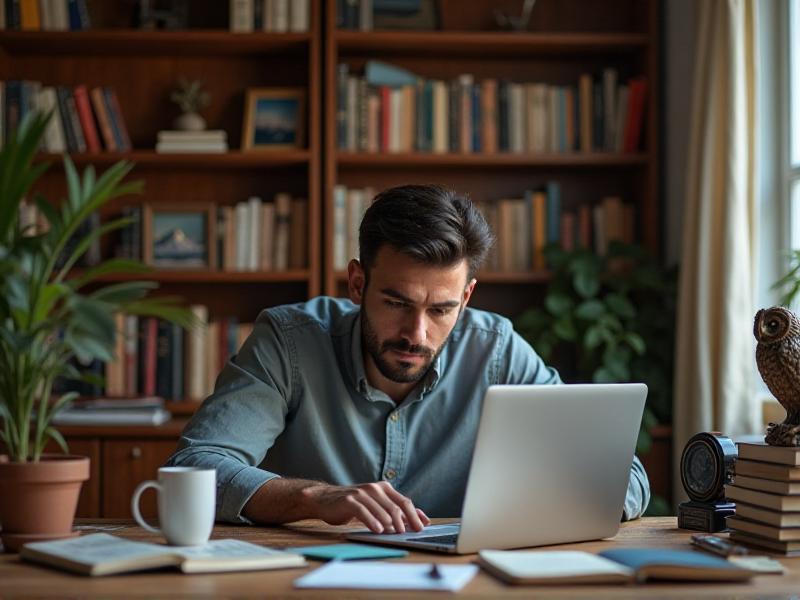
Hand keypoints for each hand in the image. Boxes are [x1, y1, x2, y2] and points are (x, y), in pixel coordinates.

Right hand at [301, 480, 430, 533]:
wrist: (325, 499)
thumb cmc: (354, 505)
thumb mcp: (376, 506)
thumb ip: (395, 511)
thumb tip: (420, 520)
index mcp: (384, 488)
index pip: (405, 501)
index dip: (415, 515)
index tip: (423, 527)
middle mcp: (375, 488)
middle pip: (395, 506)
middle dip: (404, 521)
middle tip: (408, 534)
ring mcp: (362, 493)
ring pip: (381, 509)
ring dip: (390, 523)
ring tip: (395, 533)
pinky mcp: (349, 500)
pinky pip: (363, 511)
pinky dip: (372, 521)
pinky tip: (377, 530)